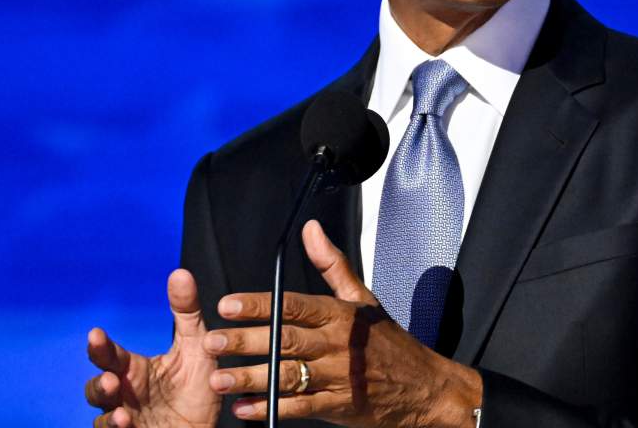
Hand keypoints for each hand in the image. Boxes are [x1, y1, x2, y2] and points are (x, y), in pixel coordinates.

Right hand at [86, 269, 219, 427]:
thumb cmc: (197, 389)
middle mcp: (125, 394)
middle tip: (110, 376)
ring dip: (106, 406)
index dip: (101, 345)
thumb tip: (180, 273)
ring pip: (100, 413)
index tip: (96, 333)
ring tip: (119, 402)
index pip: (110, 355)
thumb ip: (186, 313)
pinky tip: (126, 422)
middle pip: (98, 384)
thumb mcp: (197, 347)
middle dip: (98, 381)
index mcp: (134, 369)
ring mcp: (126, 418)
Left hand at [202, 219, 481, 426]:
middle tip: (211, 341)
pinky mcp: (339, 407)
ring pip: (288, 375)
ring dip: (251, 377)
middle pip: (284, 340)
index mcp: (340, 314)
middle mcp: (337, 344)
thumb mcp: (363, 298)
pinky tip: (245, 407)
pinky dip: (272, 409)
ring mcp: (338, 378)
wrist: (426, 389)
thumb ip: (332, 264)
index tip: (227, 304)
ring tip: (218, 379)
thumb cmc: (389, 341)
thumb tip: (310, 228)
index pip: (293, 305)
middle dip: (245, 341)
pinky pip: (300, 408)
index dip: (259, 305)